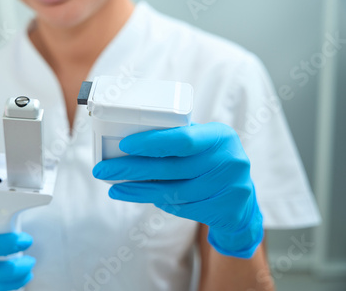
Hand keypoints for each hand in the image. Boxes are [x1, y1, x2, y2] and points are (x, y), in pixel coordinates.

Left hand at [93, 123, 263, 258]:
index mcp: (220, 136)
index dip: (151, 143)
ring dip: (139, 191)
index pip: (182, 139)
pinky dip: (161, 201)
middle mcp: (228, 160)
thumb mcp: (203, 143)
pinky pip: (182, 207)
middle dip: (132, 169)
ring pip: (173, 191)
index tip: (124, 146)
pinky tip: (145, 196)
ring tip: (115, 188)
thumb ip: (177, 139)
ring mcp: (230, 188)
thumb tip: (130, 140)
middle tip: (103, 170)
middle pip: (171, 168)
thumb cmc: (211, 162)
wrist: (242, 200)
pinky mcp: (224, 210)